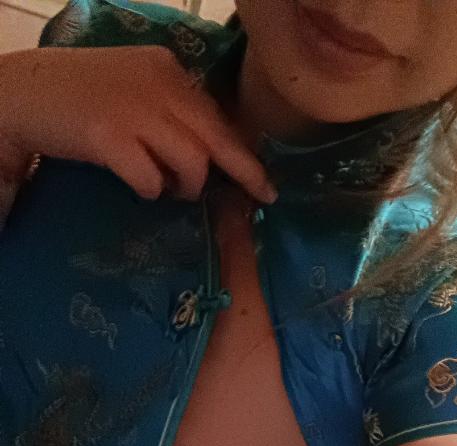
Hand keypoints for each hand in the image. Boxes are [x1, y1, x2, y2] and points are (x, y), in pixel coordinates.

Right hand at [0, 45, 276, 202]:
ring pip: (192, 160)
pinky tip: (142, 188)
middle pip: (217, 137)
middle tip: (263, 195)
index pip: (216, 116)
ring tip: (174, 192)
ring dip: (187, 186)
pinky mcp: (108, 134)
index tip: (262, 179)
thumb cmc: (80, 95)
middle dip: (245, 172)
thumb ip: (171, 113)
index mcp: (167, 70)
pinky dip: (151, 189)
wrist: (21, 93)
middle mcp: (158, 84)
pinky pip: (150, 177)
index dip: (242, 151)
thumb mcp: (136, 91)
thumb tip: (207, 154)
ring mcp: (134, 108)